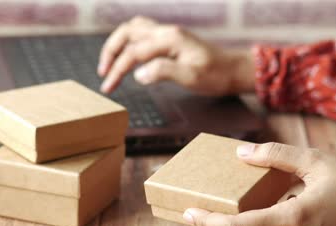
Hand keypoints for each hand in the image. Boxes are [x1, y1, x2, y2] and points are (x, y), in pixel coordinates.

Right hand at [98, 16, 254, 95]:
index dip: (117, 69)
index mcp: (169, 39)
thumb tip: (138, 74)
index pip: (134, 52)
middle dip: (110, 51)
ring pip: (133, 30)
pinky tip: (128, 57)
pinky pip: (143, 34)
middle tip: (103, 73)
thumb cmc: (215, 75)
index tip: (107, 86)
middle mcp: (166, 31)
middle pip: (127, 32)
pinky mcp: (170, 39)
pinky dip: (129, 43)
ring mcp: (168, 33)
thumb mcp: (191, 77)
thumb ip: (163, 72)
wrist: (232, 70)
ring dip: (118, 44)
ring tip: (110, 64)